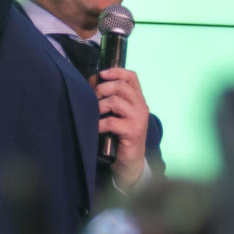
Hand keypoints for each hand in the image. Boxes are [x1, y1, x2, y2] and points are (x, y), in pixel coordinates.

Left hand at [92, 67, 148, 189]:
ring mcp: (138, 119)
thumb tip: (92, 79)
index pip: (132, 77)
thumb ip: (108, 96)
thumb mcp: (115, 112)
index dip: (116, 71)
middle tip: (93, 98)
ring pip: (115, 101)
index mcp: (138, 99)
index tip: (101, 74)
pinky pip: (111, 121)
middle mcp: (141, 106)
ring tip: (94, 113)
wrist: (130, 162)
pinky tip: (95, 128)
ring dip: (99, 106)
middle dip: (102, 89)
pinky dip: (99, 123)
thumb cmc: (119, 135)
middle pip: (121, 86)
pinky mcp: (133, 132)